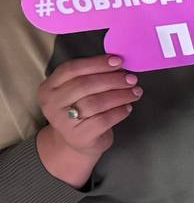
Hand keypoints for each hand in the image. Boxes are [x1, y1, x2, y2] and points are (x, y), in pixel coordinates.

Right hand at [35, 54, 141, 186]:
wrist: (77, 142)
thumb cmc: (82, 110)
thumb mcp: (78, 91)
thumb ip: (91, 76)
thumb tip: (118, 63)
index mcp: (49, 87)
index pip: (72, 69)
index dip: (96, 63)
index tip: (118, 61)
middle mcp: (51, 103)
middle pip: (85, 85)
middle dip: (112, 80)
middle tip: (131, 79)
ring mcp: (63, 121)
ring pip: (96, 102)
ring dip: (120, 95)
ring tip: (135, 92)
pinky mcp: (79, 136)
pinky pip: (103, 120)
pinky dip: (119, 111)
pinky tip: (128, 107)